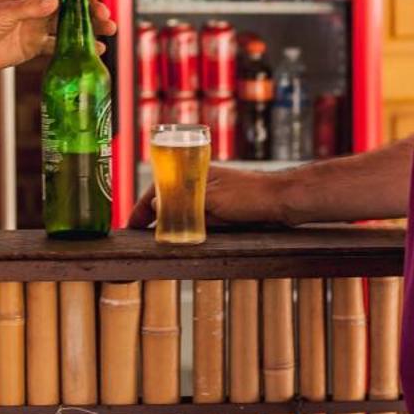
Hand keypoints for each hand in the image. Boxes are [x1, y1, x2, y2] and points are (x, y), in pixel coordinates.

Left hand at [0, 0, 118, 71]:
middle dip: (89, 11)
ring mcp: (36, 27)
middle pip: (69, 7)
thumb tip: (55, 2)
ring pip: (68, 26)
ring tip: (109, 31)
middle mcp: (35, 8)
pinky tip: (94, 50)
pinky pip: (59, 47)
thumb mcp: (3, 12)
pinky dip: (76, 48)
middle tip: (106, 17)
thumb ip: (30, 9)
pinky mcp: (34, 46)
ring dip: (88, 29)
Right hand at [126, 164, 283, 230]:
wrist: (282, 201)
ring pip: (183, 210)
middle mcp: (202, 183)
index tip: (131, 224)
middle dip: (153, 214)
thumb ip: (184, 204)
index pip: (159, 188)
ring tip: (157, 239)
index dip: (143, 206)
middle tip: (140, 234)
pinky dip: (189, 228)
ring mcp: (213, 196)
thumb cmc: (249, 196)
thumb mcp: (211, 200)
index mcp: (195, 173)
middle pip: (169, 198)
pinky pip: (200, 219)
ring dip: (171, 223)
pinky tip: (185, 238)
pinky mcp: (225, 210)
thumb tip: (158, 208)